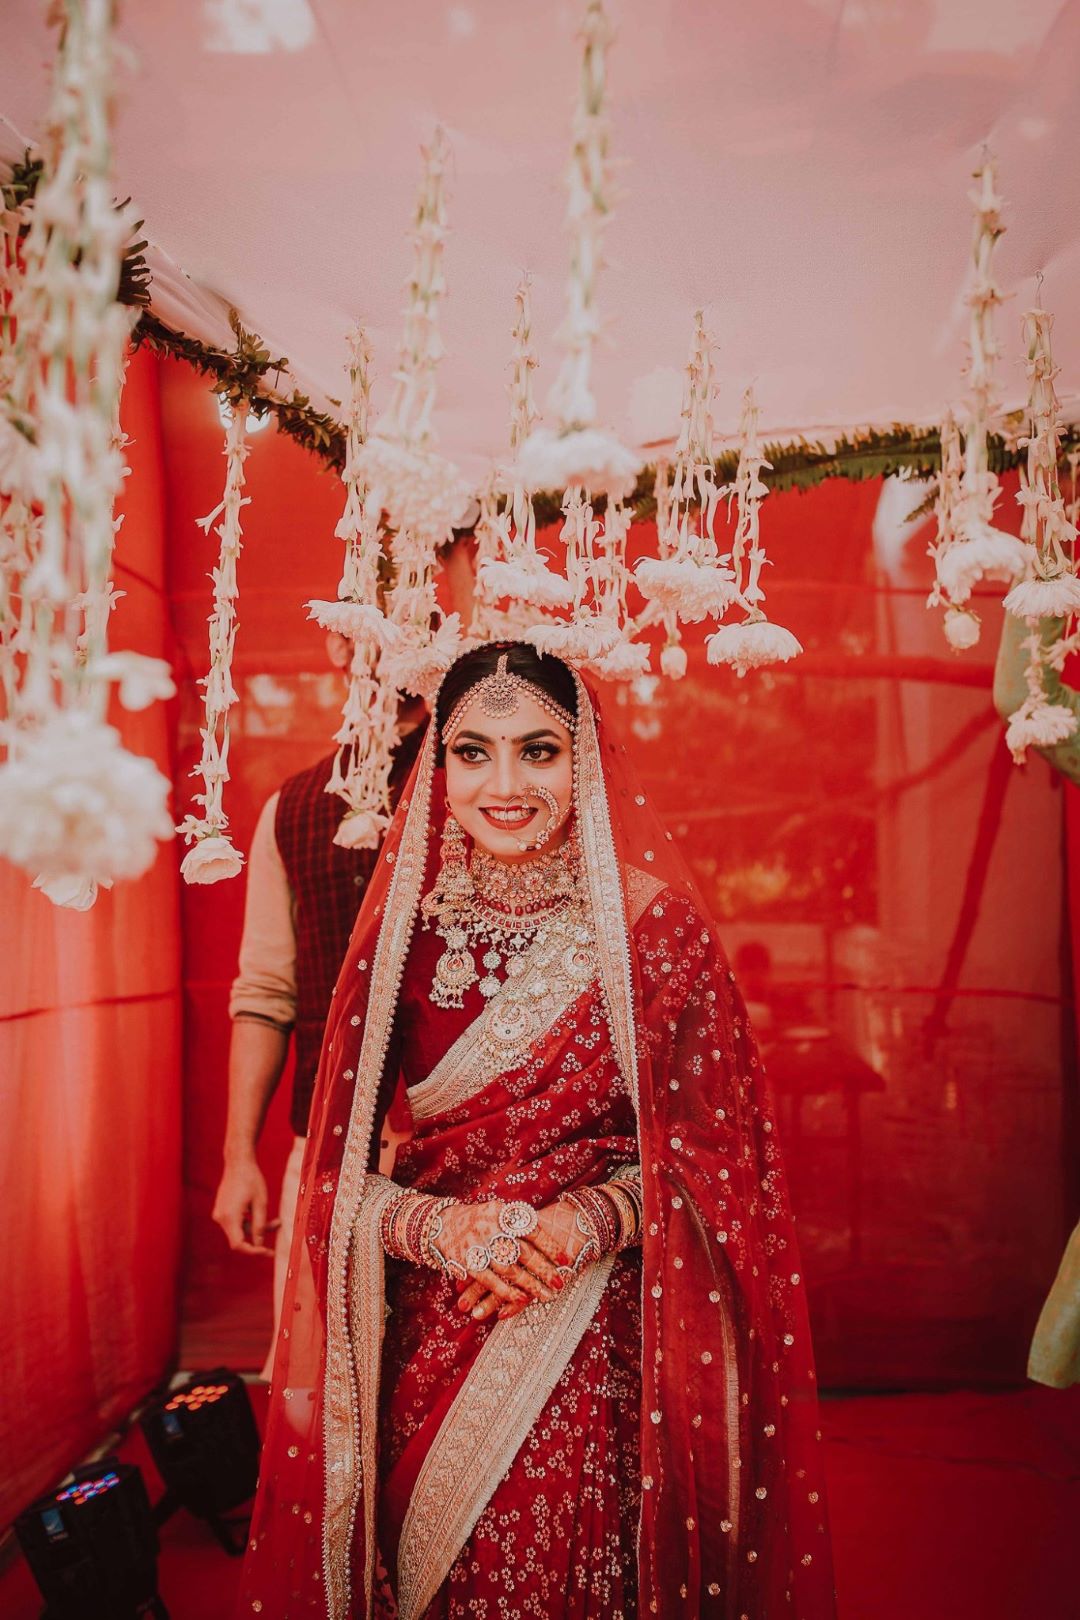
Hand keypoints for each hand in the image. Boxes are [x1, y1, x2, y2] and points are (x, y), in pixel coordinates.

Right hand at [212, 1158, 278, 1256]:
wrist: (238, 1162)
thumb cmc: (251, 1180)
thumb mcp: (261, 1203)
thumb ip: (260, 1226)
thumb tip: (259, 1244)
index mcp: (229, 1217)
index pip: (238, 1244)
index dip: (253, 1251)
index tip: (269, 1252)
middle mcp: (220, 1218)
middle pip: (240, 1238)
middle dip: (259, 1237)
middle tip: (278, 1231)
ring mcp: (219, 1214)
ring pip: (240, 1230)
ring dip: (256, 1228)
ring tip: (276, 1221)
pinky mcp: (222, 1210)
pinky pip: (236, 1223)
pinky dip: (249, 1221)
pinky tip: (260, 1213)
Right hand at [429, 1199, 566, 1322]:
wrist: (442, 1223)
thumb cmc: (479, 1219)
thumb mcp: (499, 1211)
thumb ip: (519, 1222)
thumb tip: (549, 1240)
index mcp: (503, 1213)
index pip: (532, 1229)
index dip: (550, 1245)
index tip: (565, 1260)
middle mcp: (492, 1228)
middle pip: (523, 1251)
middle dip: (544, 1268)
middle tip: (560, 1283)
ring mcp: (479, 1245)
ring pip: (509, 1269)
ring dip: (530, 1284)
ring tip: (547, 1295)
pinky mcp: (467, 1263)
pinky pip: (491, 1280)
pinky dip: (507, 1291)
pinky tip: (522, 1300)